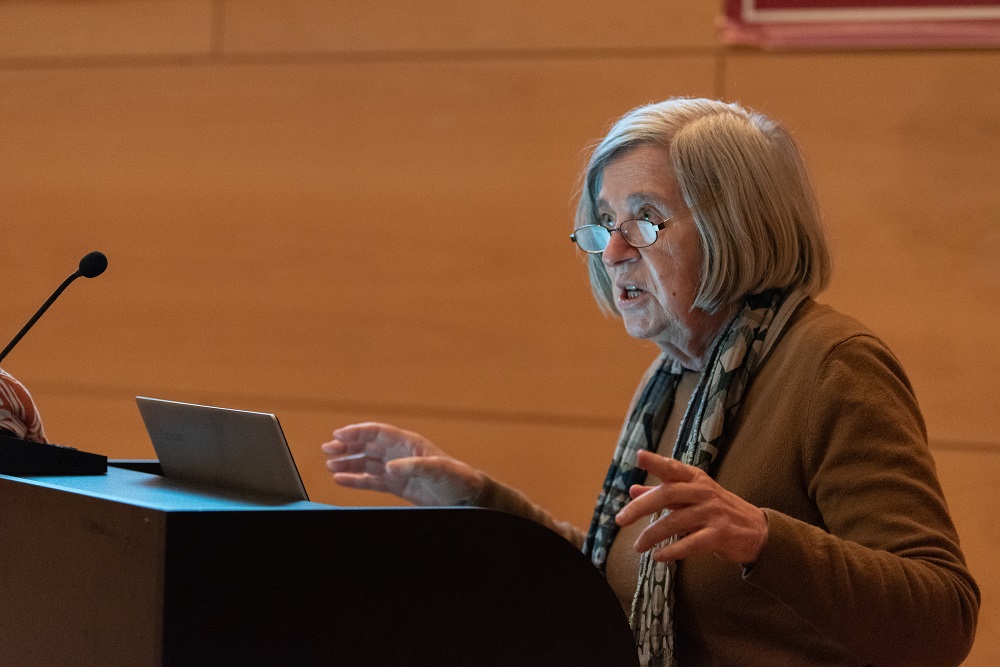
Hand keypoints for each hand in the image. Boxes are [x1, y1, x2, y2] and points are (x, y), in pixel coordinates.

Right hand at [321, 422, 484, 505]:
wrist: (467, 497)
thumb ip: (414, 466)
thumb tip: (390, 467)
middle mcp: (400, 453)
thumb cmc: (457, 478)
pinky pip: (371, 480)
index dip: (358, 432)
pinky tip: (341, 480)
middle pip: (368, 445)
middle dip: (347, 446)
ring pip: (367, 462)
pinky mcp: (397, 485)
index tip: (338, 435)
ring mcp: (397, 469)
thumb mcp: (439, 470)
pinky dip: (356, 480)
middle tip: (327, 450)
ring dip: (348, 463)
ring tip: (330, 466)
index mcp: (409, 443)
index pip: (378, 432)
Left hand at [614, 450, 767, 564]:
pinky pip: (691, 543)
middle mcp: (704, 492)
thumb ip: (662, 493)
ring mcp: (713, 513)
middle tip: (620, 520)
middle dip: (641, 507)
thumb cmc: (717, 510)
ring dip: (652, 535)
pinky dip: (672, 551)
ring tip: (638, 546)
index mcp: (696, 479)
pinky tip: (658, 557)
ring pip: (675, 522)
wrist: (757, 531)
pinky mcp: (720, 534)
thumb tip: (632, 490)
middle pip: (668, 495)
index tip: (639, 455)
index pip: (673, 468)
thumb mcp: (691, 497)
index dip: (656, 461)